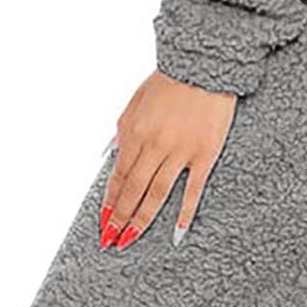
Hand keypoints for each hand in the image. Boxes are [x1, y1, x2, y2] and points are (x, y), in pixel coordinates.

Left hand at [99, 70, 236, 249]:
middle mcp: (154, 146)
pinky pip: (193, 189)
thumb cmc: (168, 82)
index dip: (109, 202)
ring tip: (131, 239)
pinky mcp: (204, 154)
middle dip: (119, 218)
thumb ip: (122, 131)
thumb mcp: (135, 102)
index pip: (118, 177)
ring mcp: (180, 152)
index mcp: (134, 133)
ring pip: (157, 194)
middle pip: (133, 190)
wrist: (203, 66)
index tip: (103, 222)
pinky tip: (176, 232)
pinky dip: (184, 212)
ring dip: (142, 219)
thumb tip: (110, 155)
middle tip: (111, 240)